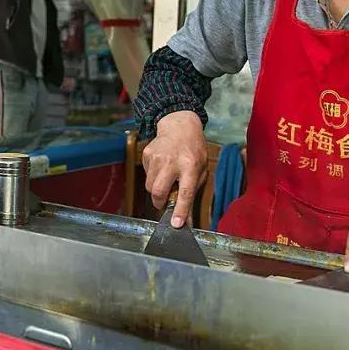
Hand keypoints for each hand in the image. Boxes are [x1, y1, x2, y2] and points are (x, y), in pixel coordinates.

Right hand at [141, 111, 207, 227]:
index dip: (180, 210)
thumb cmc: (193, 149)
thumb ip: (193, 188)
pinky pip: (146, 175)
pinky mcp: (147, 155)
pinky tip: (161, 166)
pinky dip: (153, 177)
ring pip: (150, 186)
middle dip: (159, 202)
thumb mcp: (202, 167)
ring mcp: (157, 157)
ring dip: (157, 189)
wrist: (179, 126)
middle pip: (158, 191)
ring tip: (166, 178)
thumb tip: (184, 211)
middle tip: (164, 202)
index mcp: (190, 166)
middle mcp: (172, 161)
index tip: (176, 224)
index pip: (185, 192)